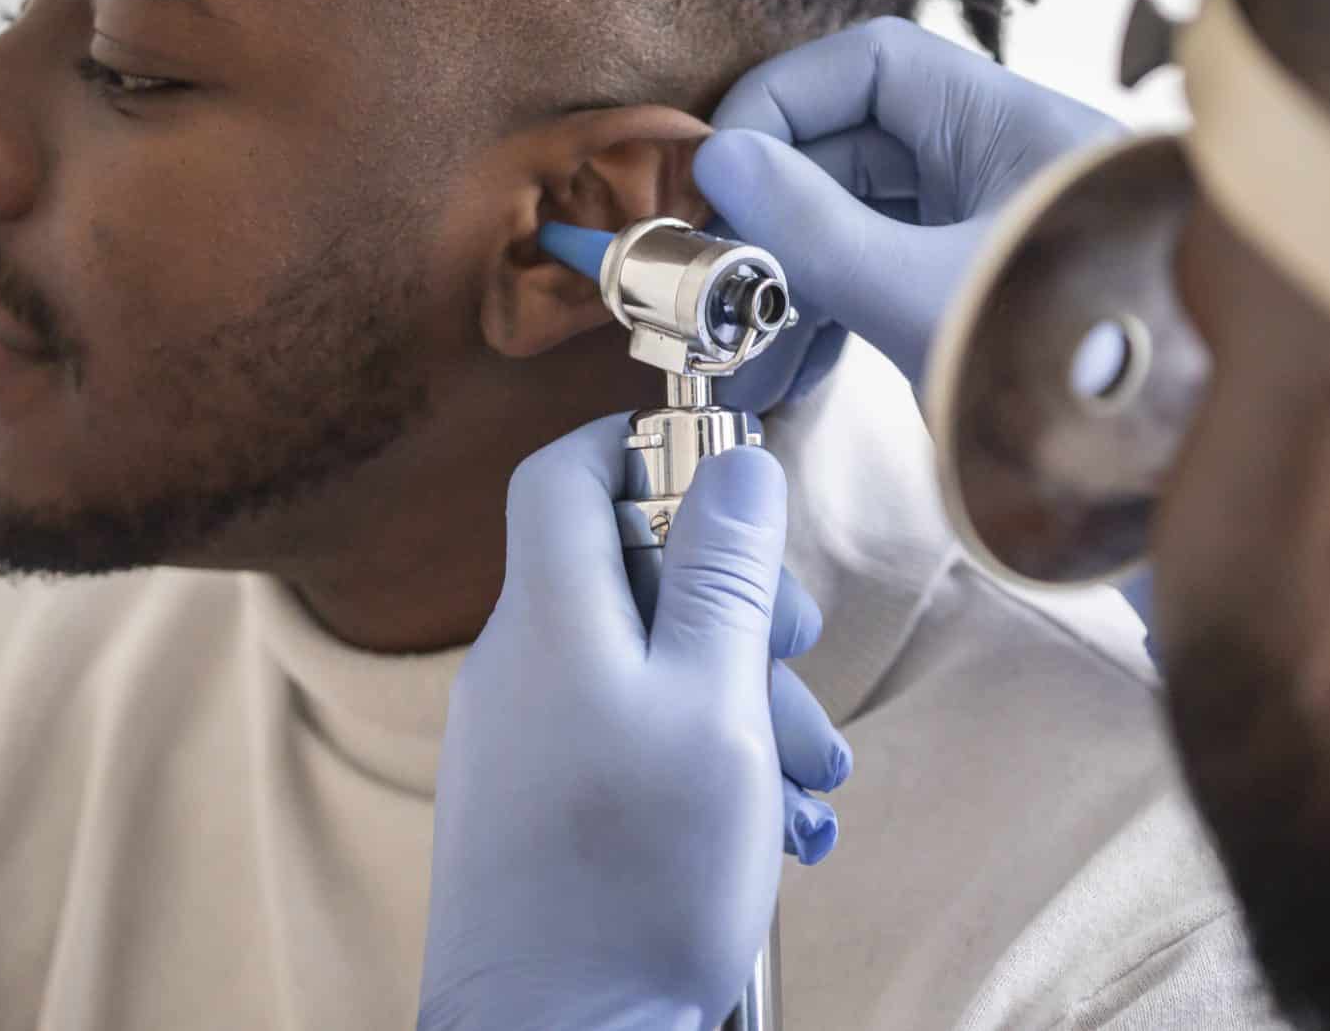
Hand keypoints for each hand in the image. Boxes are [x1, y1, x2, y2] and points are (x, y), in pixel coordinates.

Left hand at [419, 415, 851, 1030]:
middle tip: (801, 651)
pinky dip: (704, 759)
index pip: (566, 474)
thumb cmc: (635, 883)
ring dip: (741, 699)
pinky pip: (629, 740)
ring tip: (809, 776)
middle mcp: (520, 669)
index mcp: (551, 621)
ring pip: (646, 668)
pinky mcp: (538, 807)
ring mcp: (522, 741)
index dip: (643, 446)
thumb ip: (723, 575)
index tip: (726, 471)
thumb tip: (735, 463)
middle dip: (736, 603)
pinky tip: (770, 823)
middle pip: (629, 574)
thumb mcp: (714, 703)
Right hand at [695, 17, 1120, 403]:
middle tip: (715, 268)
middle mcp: (1008, 164)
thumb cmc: (1070, 371)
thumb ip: (813, 225)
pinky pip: (897, 278)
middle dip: (778, 208)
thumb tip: (723, 162)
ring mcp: (1000, 232)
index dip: (785, 101)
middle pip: (863, 145)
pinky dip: (840, 314)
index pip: (875, 64)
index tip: (720, 168)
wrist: (1174, 462)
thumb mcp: (919, 295)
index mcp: (1013, 126)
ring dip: (798, 276)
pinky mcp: (992, 296)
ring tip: (741, 347)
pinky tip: (792, 371)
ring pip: (873, 221)